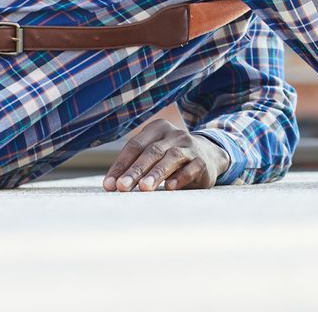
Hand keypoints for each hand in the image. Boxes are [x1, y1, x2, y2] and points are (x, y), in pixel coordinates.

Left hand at [102, 116, 230, 191]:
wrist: (208, 156)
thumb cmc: (169, 158)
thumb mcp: (153, 154)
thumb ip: (134, 165)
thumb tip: (110, 186)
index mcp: (157, 128)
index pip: (135, 145)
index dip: (121, 165)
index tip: (109, 185)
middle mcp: (174, 134)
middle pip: (152, 151)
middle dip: (135, 170)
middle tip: (122, 187)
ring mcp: (190, 146)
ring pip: (172, 157)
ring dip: (156, 173)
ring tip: (144, 188)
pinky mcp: (202, 161)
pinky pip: (192, 168)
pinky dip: (180, 177)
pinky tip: (169, 187)